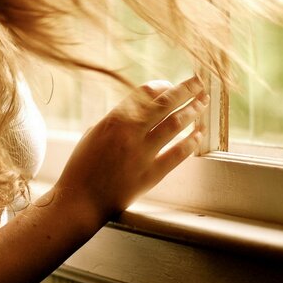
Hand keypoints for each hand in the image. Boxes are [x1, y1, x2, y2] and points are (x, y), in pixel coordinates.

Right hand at [55, 75, 208, 221]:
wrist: (79, 200)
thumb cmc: (82, 166)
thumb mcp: (94, 134)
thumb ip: (117, 121)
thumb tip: (138, 112)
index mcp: (114, 120)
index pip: (145, 93)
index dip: (162, 85)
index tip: (170, 85)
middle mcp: (130, 133)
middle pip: (165, 103)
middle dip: (185, 90)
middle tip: (199, 82)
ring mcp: (142, 155)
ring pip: (175, 125)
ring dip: (192, 111)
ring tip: (203, 103)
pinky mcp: (150, 175)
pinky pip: (177, 154)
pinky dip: (191, 142)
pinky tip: (199, 134)